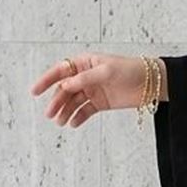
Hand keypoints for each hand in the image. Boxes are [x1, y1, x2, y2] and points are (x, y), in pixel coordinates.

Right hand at [29, 53, 155, 126]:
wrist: (152, 83)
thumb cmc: (131, 70)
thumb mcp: (107, 71)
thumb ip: (84, 79)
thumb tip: (64, 86)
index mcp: (85, 63)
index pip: (60, 71)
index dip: (46, 80)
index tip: (34, 91)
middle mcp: (86, 76)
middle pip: (65, 89)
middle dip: (56, 101)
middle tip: (51, 115)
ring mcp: (93, 90)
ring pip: (73, 102)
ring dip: (65, 111)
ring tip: (61, 122)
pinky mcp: (101, 103)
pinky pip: (85, 110)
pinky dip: (78, 117)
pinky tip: (73, 123)